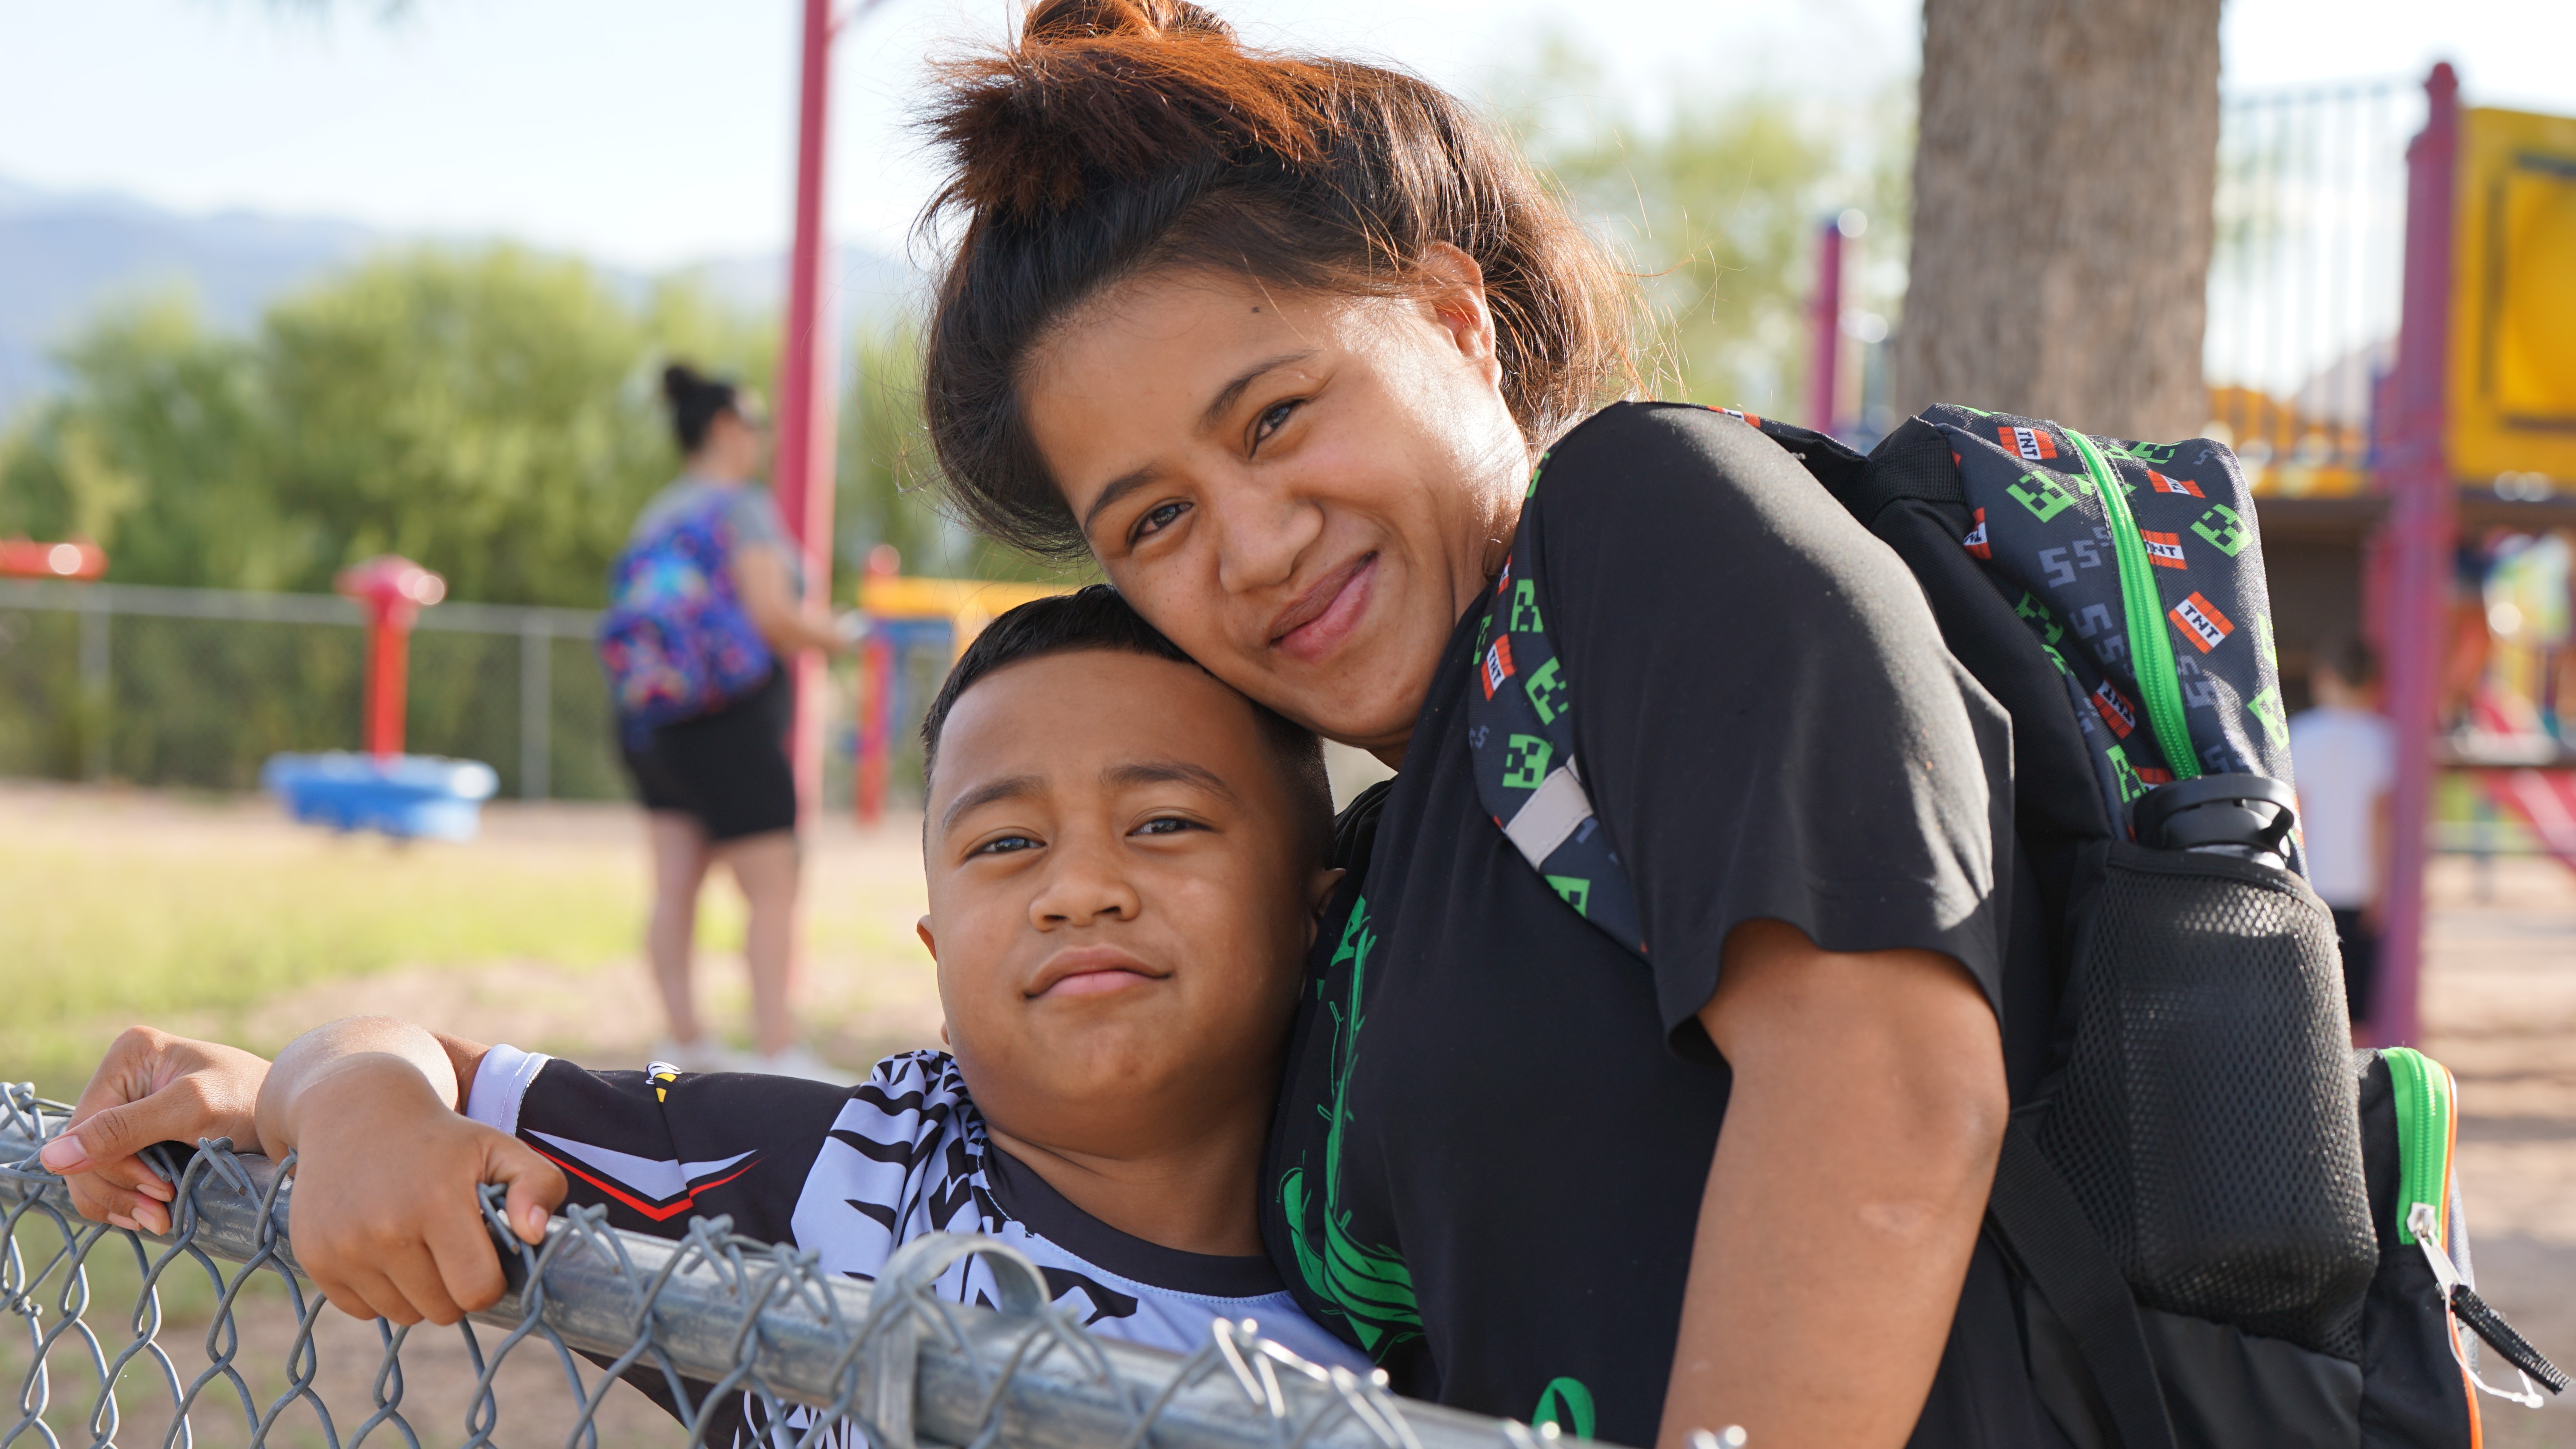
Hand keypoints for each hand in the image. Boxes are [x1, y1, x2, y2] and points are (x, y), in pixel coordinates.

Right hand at [45, 1027, 269, 1235]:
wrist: (292, 1113)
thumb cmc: (253, 1100)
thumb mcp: (191, 1110)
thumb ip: (125, 1129)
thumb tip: (52, 1157)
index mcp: (127, 1056)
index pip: (85, 1129)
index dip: (112, 1169)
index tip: (160, 1191)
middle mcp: (121, 1078)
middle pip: (85, 1154)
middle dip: (119, 1190)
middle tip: (160, 1215)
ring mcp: (128, 1108)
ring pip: (93, 1171)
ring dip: (123, 1202)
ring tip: (161, 1218)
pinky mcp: (140, 1135)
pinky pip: (112, 1177)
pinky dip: (128, 1200)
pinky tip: (155, 1211)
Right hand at [284, 1055, 564, 1325]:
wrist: (355, 1110)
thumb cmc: (440, 1139)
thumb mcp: (499, 1147)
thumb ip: (540, 1184)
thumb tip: (534, 1234)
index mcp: (438, 1202)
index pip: (477, 1290)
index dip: (490, 1280)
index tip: (484, 1252)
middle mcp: (384, 1229)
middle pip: (440, 1311)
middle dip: (455, 1288)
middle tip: (449, 1246)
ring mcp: (343, 1246)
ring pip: (401, 1315)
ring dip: (417, 1292)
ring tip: (416, 1243)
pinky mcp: (313, 1257)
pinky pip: (362, 1309)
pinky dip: (379, 1291)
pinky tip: (383, 1247)